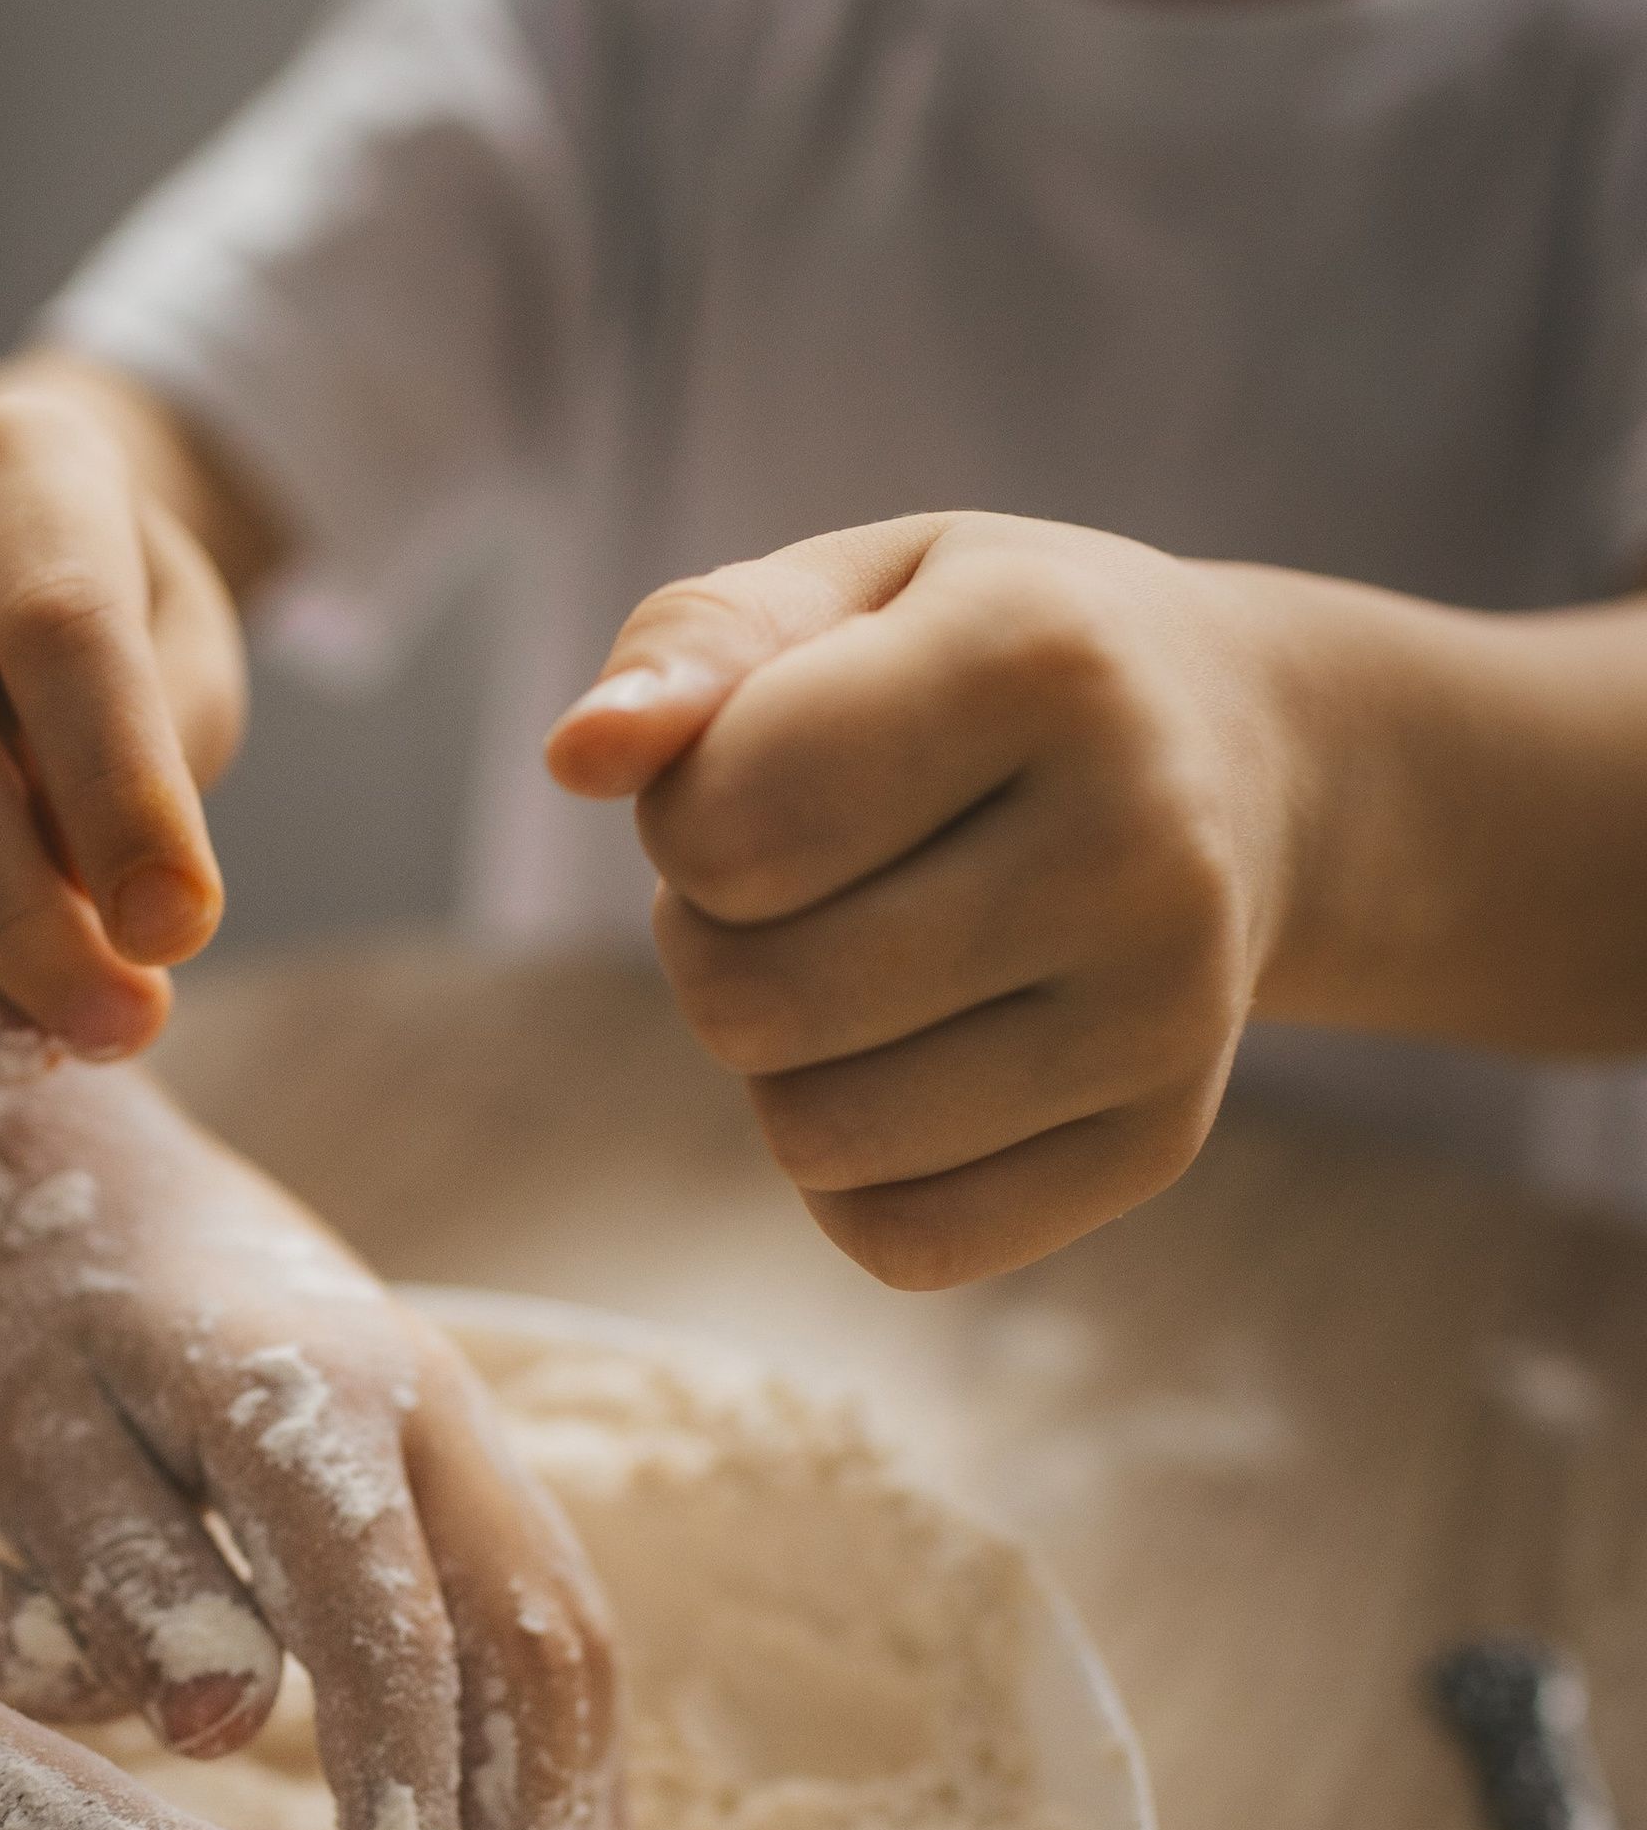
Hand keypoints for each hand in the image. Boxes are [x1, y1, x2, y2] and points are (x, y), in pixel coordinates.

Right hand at [0, 360, 273, 1070]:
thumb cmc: (112, 622)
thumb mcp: (186, 652)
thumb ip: (163, 752)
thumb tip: (110, 917)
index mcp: (12, 455)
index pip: (56, 623)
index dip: (117, 794)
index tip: (178, 936)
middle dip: (6, 907)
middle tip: (109, 1027)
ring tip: (28, 1052)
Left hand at [0, 1025, 621, 1829]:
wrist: (94, 1167)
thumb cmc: (35, 1319)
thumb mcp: (27, 1434)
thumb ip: (118, 1571)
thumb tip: (213, 1729)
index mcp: (304, 1395)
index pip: (390, 1620)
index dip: (411, 1787)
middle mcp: (428, 1405)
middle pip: (522, 1640)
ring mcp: (472, 1429)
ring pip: (565, 1633)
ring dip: (565, 1812)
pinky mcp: (478, 1461)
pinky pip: (558, 1610)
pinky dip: (572, 1746)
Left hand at [547, 513, 1301, 1284]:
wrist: (1251, 760)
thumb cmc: (994, 660)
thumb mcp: (857, 588)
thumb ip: (695, 644)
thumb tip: (577, 755)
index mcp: (1044, 659)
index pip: (729, 824)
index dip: (684, 813)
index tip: (759, 768)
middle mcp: (1135, 841)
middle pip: (754, 1000)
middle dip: (711, 944)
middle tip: (788, 883)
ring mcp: (1164, 1012)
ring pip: (815, 1138)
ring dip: (779, 1062)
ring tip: (856, 958)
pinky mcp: (1157, 1142)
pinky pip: (904, 1241)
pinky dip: (853, 1176)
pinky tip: (909, 1062)